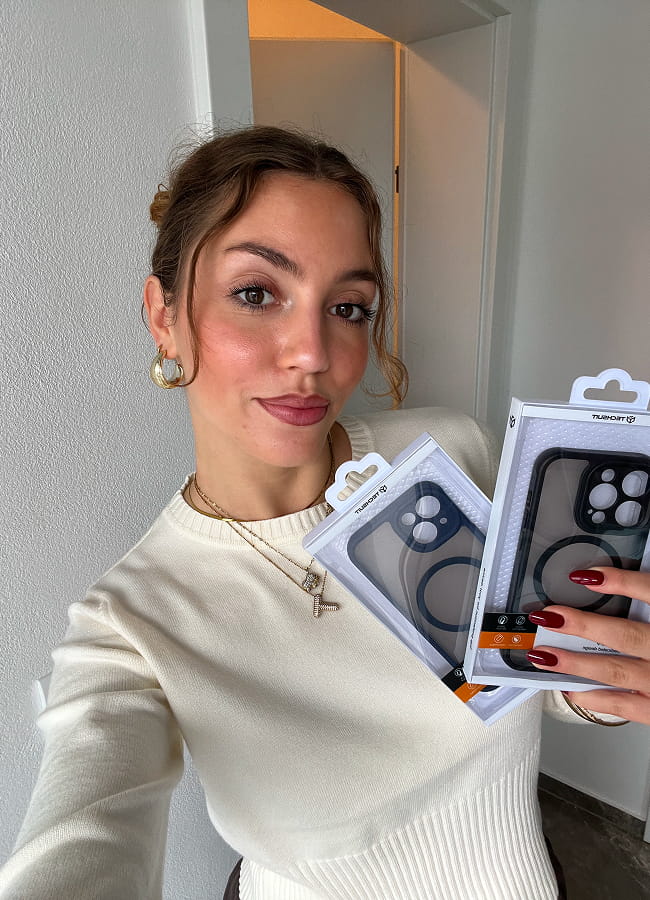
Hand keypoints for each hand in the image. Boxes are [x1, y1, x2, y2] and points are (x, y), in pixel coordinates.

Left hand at [526, 567, 649, 724]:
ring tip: (545, 654)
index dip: (621, 583)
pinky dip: (596, 697)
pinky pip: (626, 706)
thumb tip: (614, 581)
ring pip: (617, 671)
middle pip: (626, 636)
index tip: (587, 575)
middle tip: (550, 615)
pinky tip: (573, 688)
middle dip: (583, 626)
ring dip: (577, 663)